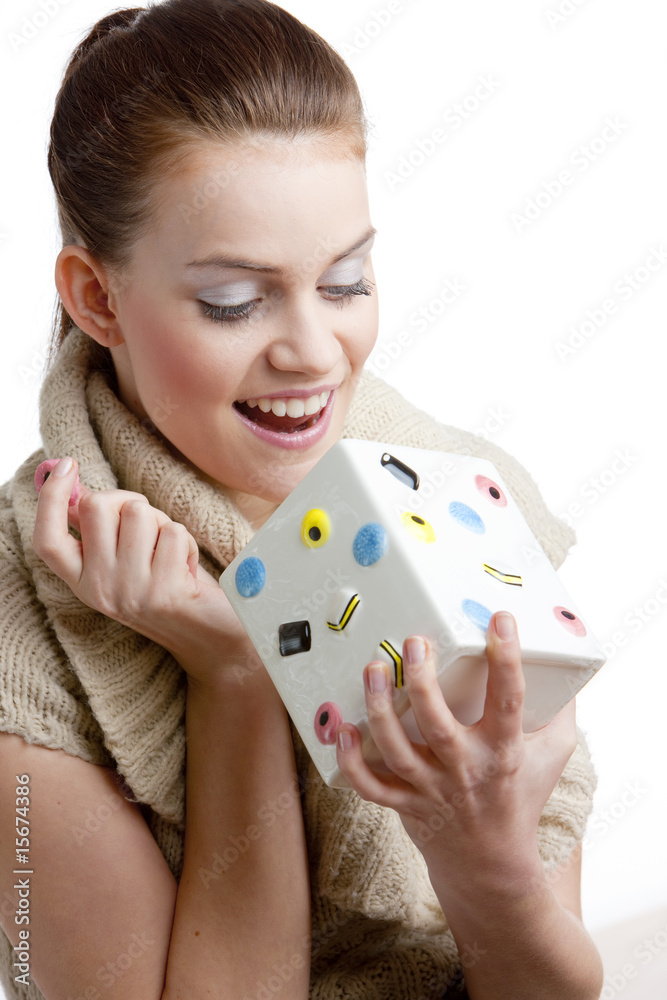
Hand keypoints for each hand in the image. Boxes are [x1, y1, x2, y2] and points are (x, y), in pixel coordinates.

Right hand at [32, 457, 259, 687]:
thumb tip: (74, 483)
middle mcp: (101, 590)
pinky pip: (174, 532)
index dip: (50, 499)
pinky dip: (187, 542)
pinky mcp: (164, 591)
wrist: (211, 639)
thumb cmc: (170, 588)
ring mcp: (131, 592)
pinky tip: (187, 569)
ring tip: (171, 554)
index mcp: (84, 582)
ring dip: (164, 524)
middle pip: (96, 507)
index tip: (66, 466)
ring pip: (140, 514)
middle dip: (130, 502)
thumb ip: (101, 528)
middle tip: (149, 524)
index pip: (48, 540)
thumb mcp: (127, 561)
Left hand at [335, 612, 576, 904]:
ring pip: (396, 750)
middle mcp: (465, 770)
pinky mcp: (404, 804)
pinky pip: (370, 786)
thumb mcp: (551, 757)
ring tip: (374, 669)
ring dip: (380, 708)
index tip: (499, 621)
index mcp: (503, 753)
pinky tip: (344, 730)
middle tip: (415, 641)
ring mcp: (430, 789)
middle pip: (438, 725)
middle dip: (423, 680)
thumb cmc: (519, 798)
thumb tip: (562, 665)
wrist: (492, 865)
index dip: (507, 659)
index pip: (509, 701)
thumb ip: (558, 713)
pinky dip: (352, 761)